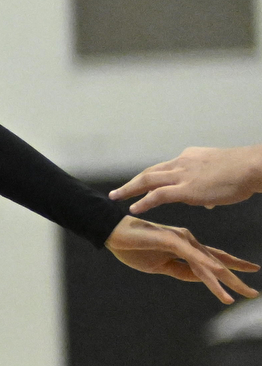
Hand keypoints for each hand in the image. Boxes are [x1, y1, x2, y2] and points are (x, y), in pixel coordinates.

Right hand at [105, 216, 259, 302]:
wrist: (112, 232)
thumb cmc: (132, 246)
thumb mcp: (158, 264)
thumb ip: (178, 269)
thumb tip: (197, 278)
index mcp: (186, 247)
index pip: (214, 260)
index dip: (232, 267)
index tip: (250, 273)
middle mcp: (189, 242)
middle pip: (217, 263)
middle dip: (236, 280)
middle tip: (254, 293)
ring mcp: (181, 240)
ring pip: (207, 264)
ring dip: (223, 281)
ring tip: (238, 295)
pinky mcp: (170, 240)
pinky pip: (191, 256)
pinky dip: (205, 265)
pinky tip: (217, 272)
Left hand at [110, 145, 261, 212]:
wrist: (253, 167)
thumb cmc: (244, 173)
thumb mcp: (221, 177)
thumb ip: (209, 189)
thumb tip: (207, 202)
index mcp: (190, 157)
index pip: (165, 168)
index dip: (153, 178)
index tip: (142, 186)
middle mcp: (182, 163)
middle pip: (150, 172)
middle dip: (132, 182)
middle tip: (117, 192)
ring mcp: (183, 175)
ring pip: (148, 180)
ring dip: (129, 189)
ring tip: (116, 197)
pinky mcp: (187, 188)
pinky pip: (158, 195)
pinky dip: (144, 201)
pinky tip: (134, 208)